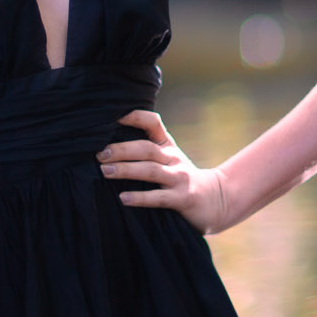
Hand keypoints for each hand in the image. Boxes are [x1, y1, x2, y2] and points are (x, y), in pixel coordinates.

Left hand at [97, 110, 228, 234]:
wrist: (216, 200)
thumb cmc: (180, 178)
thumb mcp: (167, 159)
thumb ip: (145, 151)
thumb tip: (106, 146)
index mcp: (167, 146)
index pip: (153, 123)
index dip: (134, 116)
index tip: (113, 118)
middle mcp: (173, 158)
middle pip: (146, 148)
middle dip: (121, 150)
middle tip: (99, 154)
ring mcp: (179, 178)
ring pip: (150, 170)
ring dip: (126, 170)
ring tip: (105, 172)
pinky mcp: (183, 198)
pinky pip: (159, 197)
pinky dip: (140, 198)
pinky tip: (123, 198)